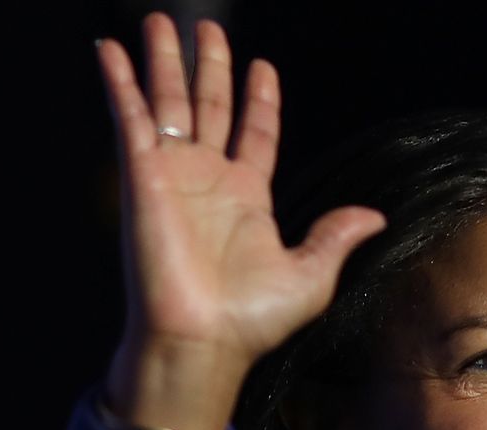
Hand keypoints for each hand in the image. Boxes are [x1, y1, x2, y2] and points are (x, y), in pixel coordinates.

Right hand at [96, 14, 385, 395]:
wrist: (202, 340)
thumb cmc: (251, 321)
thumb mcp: (312, 276)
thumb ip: (336, 237)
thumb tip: (376, 217)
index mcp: (247, 197)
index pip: (254, 133)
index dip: (258, 99)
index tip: (261, 66)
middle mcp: (208, 180)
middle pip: (208, 106)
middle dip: (207, 67)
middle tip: (206, 28)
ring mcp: (173, 175)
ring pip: (168, 103)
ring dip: (163, 61)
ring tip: (158, 21)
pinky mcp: (142, 176)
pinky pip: (129, 118)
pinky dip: (119, 84)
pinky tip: (110, 51)